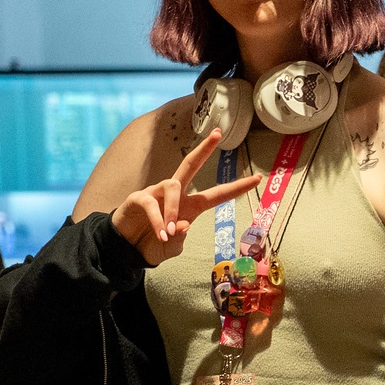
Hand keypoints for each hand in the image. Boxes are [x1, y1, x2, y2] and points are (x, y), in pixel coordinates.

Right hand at [112, 129, 261, 265]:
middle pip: (191, 164)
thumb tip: (184, 224)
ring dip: (173, 210)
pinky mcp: (139, 197)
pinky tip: (160, 234)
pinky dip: (158, 220)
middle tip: (218, 134)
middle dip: (204, 149)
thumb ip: (180, 239)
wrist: (126, 250)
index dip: (236, 187)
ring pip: (173, 186)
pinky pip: (151, 204)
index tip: (258, 179)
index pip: (217, 194)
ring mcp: (156, 193)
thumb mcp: (172, 248)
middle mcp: (175, 194)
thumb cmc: (153, 244)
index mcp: (190, 206)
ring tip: (168, 233)